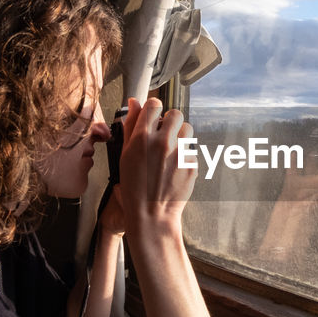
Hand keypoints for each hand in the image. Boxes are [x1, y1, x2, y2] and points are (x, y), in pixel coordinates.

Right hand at [112, 97, 196, 234]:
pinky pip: (191, 149)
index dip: (154, 109)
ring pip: (188, 129)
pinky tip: (174, 167)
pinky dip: (184, 155)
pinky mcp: (192, 164)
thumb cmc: (134, 186)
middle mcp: (162, 142)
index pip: (154, 105)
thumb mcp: (125, 155)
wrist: (152, 213)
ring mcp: (179, 153)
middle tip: (164, 134)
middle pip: (175, 114)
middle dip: (170, 121)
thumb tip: (134, 103)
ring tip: (170, 150)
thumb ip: (130, 126)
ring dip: (180, 135)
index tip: (153, 116)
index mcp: (142, 137)